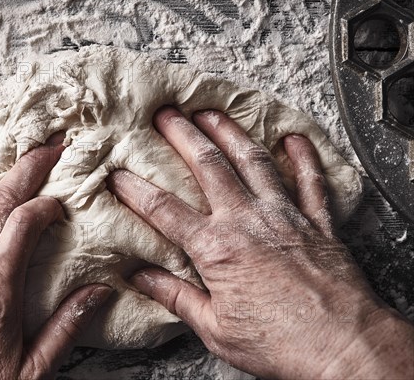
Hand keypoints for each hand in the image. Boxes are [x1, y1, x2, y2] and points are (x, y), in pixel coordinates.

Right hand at [107, 107, 413, 378]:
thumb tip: (139, 276)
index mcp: (217, 248)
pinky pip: (310, 180)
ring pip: (252, 161)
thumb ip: (175, 296)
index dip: (136, 190)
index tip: (117, 174)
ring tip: (212, 112)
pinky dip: (303, 157)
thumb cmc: (279, 344)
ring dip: (229, 132)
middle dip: (183, 135)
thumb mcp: (215, 328)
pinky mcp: (317, 222)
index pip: (164, 210)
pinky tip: (293, 138)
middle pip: (208, 166)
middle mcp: (248, 220)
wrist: (342, 347)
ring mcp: (284, 216)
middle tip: (166, 114)